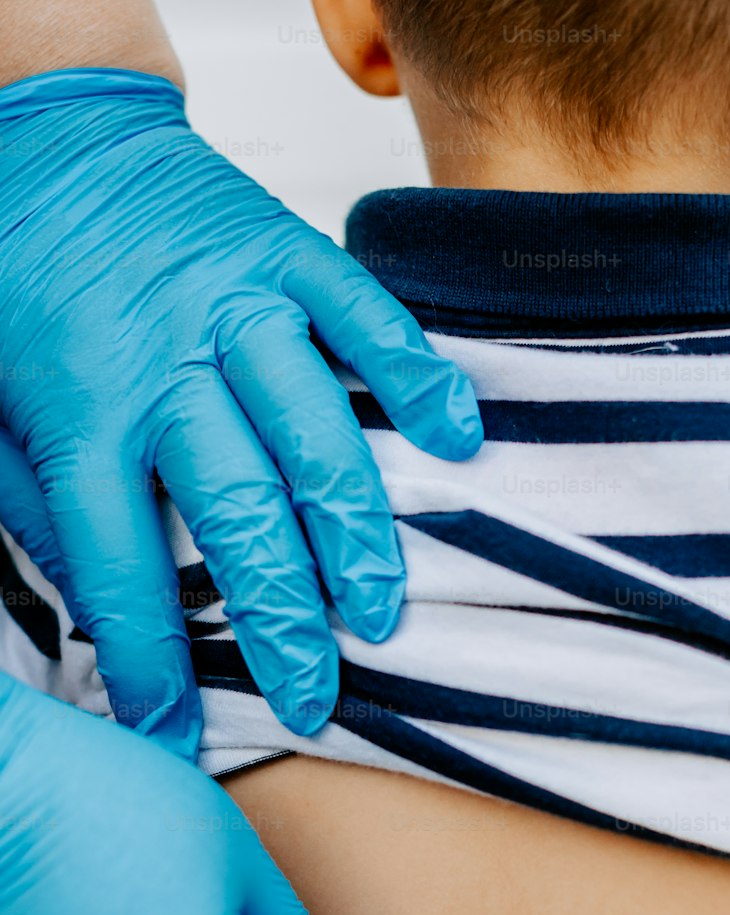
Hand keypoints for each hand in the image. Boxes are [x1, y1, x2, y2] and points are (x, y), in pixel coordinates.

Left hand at [0, 68, 482, 758]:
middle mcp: (166, 367)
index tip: (170, 731)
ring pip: (315, 435)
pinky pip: (367, 320)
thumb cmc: (20, 278)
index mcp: (80, 411)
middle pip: (237, 517)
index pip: (116, 565)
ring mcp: (236, 308)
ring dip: (355, 531)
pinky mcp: (288, 255)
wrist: (46, 136)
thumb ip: (39, 504)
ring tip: (379, 608)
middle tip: (317, 694)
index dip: (148, 659)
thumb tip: (95, 602)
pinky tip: (454, 438)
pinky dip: (417, 378)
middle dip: (281, 620)